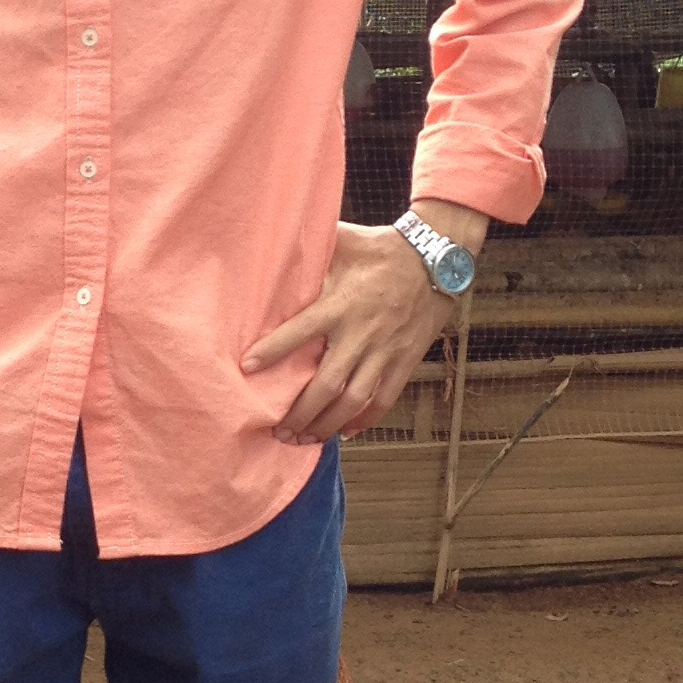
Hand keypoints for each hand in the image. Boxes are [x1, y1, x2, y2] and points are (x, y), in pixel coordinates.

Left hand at [243, 223, 459, 443]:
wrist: (435, 259)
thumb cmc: (381, 248)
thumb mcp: (344, 241)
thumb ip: (312, 247)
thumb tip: (276, 241)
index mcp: (340, 304)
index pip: (299, 331)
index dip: (272, 351)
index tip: (246, 368)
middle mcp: (361, 332)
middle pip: (326, 384)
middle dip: (301, 413)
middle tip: (279, 432)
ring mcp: (385, 350)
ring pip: (354, 400)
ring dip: (327, 425)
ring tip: (306, 440)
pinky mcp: (405, 360)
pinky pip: (384, 399)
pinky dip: (364, 421)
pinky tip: (345, 432)